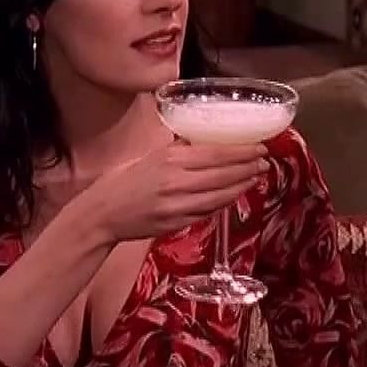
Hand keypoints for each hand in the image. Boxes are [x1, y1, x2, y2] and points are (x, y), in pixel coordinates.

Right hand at [76, 141, 266, 244]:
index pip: (217, 153)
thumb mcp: (147, 157)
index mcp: (169, 159)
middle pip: (224, 174)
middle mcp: (176, 181)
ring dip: (241, 186)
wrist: (101, 214)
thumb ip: (175, 151)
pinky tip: (233, 195)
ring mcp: (178, 205)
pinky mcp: (177, 223)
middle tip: (265, 162)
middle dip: (248, 168)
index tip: (260, 147)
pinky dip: (223, 202)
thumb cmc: (120, 183)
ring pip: (220, 195)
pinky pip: (208, 211)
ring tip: (256, 177)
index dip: (242, 152)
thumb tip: (200, 143)